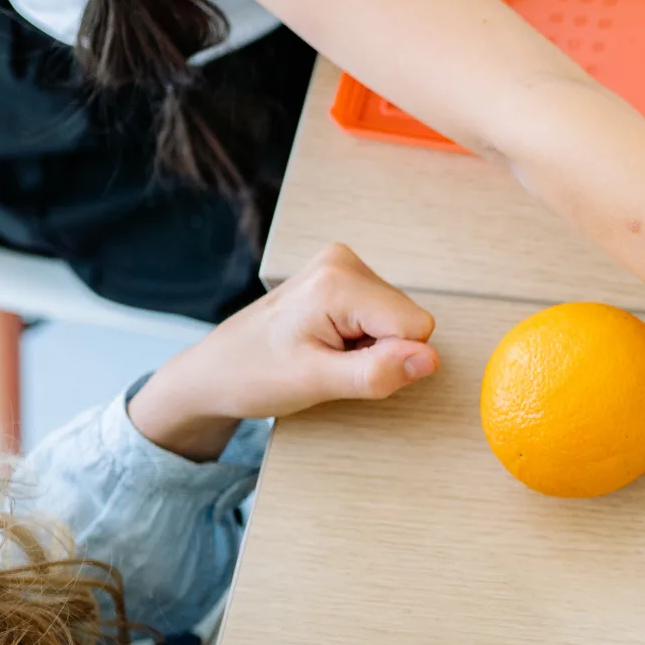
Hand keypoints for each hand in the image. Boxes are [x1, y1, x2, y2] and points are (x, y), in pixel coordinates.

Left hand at [128, 243, 438, 460]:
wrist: (215, 371)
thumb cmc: (252, 375)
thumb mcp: (315, 383)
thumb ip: (376, 372)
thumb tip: (429, 359)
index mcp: (339, 280)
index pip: (416, 326)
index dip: (390, 359)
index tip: (345, 366)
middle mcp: (344, 261)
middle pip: (408, 320)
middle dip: (379, 351)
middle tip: (331, 361)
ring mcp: (342, 265)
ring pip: (398, 320)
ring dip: (370, 347)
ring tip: (324, 353)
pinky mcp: (342, 277)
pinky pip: (382, 315)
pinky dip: (361, 339)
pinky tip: (326, 343)